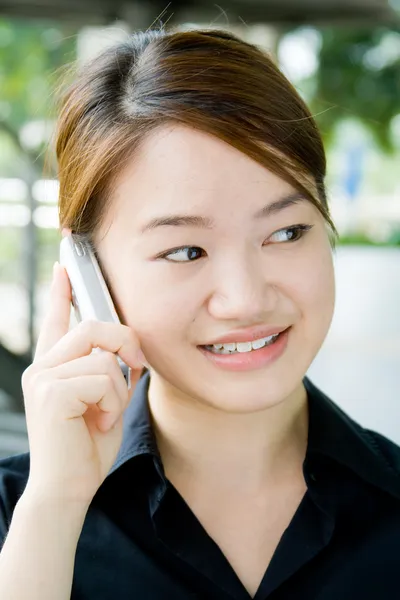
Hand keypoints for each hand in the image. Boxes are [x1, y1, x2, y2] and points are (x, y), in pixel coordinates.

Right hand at [21, 262, 144, 506]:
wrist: (69, 488)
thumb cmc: (88, 448)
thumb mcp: (107, 402)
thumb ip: (112, 372)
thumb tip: (130, 349)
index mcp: (54, 367)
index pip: (58, 320)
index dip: (62, 292)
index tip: (64, 267)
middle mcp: (43, 367)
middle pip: (92, 326)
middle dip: (125, 343)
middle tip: (137, 367)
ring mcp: (43, 378)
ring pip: (103, 356)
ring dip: (119, 390)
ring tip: (106, 416)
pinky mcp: (51, 392)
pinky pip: (103, 378)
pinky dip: (114, 403)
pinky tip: (99, 424)